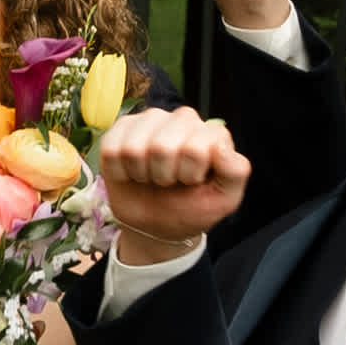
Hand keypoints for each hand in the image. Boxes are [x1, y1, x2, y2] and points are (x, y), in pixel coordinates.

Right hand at [90, 107, 251, 258]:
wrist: (157, 225)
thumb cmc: (192, 208)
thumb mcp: (224, 199)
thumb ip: (235, 172)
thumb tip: (220, 148)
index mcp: (210, 133)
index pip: (196, 147)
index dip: (190, 174)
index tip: (192, 183)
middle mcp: (182, 119)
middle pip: (162, 146)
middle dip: (164, 175)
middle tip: (170, 182)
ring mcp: (150, 120)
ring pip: (134, 148)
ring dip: (141, 173)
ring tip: (151, 177)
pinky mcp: (122, 128)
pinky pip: (111, 149)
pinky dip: (119, 171)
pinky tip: (132, 173)